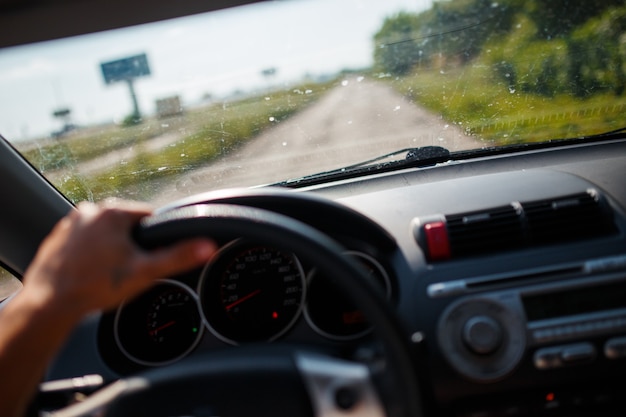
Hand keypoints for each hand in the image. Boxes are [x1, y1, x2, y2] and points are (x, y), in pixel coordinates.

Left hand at [22, 200, 216, 318]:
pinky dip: (91, 254)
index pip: (149, 216)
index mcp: (113, 212)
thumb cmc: (93, 288)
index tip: (147, 258)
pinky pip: (86, 241)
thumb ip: (178, 257)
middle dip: (131, 246)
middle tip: (126, 270)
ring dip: (111, 249)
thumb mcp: (145, 273)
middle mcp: (89, 211)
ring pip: (106, 234)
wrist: (49, 304)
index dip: (154, 239)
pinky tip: (90, 273)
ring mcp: (71, 223)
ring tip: (106, 274)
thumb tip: (207, 246)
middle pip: (127, 225)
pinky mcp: (58, 237)